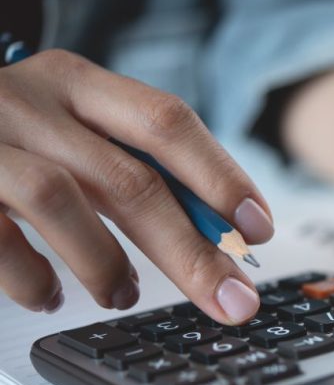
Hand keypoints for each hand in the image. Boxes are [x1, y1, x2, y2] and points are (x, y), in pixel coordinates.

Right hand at [0, 50, 272, 322]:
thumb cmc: (12, 139)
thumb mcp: (73, 133)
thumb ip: (136, 169)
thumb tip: (224, 235)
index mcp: (77, 83)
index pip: (166, 121)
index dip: (220, 176)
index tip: (258, 229)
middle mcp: (29, 101)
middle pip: (129, 177)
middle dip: (191, 252)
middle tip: (232, 300)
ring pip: (60, 200)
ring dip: (105, 262)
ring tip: (122, 296)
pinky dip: (32, 278)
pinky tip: (51, 296)